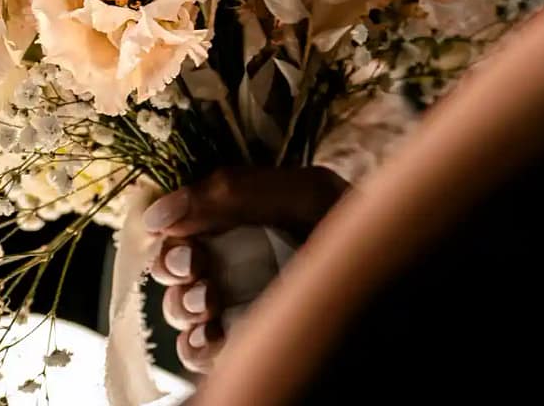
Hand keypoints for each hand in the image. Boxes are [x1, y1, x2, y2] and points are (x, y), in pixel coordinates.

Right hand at [145, 166, 346, 372]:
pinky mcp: (243, 345)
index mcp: (240, 219)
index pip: (183, 223)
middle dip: (172, 267)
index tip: (184, 237)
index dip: (173, 230)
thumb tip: (158, 216)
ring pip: (180, 310)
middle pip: (173, 267)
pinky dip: (193, 347)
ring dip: (182, 306)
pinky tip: (210, 337)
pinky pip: (197, 352)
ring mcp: (236, 307)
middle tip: (193, 267)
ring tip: (209, 303)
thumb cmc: (353, 228)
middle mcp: (232, 262)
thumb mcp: (304, 193)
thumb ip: (232, 191)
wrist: (385, 268)